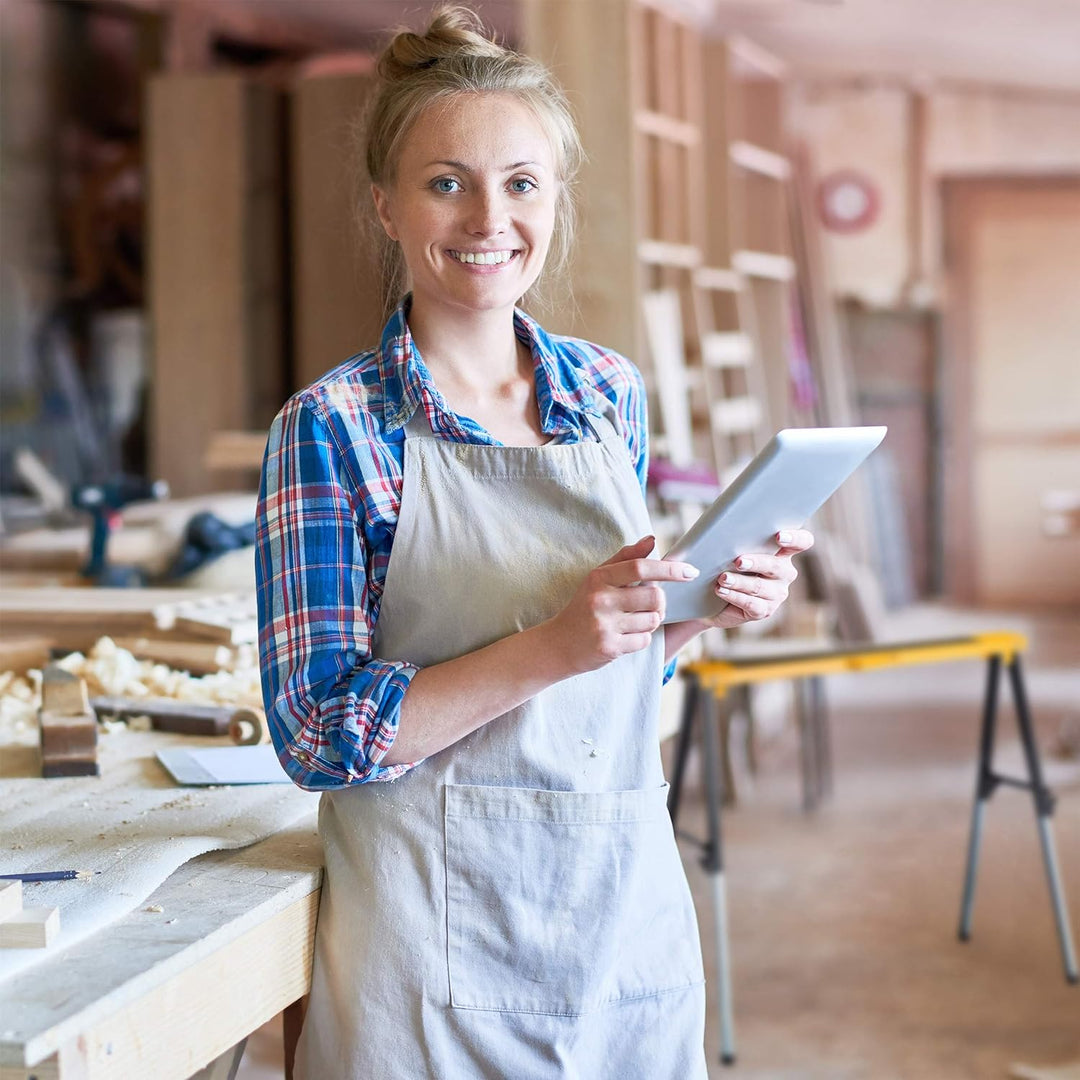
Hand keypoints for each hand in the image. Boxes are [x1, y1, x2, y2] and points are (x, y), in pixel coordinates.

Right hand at [542, 535, 698, 676]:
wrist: (559, 644)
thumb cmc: (584, 606)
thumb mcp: (598, 578)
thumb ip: (625, 557)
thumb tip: (652, 540)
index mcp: (599, 578)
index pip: (640, 567)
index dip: (669, 569)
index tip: (690, 571)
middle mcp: (601, 600)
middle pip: (654, 597)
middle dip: (660, 602)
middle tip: (652, 604)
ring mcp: (605, 625)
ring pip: (652, 620)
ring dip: (651, 620)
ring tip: (634, 620)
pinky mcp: (610, 647)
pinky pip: (644, 639)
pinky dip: (641, 637)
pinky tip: (626, 635)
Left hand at [695, 529, 814, 630]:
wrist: (712, 597)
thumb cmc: (724, 565)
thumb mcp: (732, 550)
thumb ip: (738, 539)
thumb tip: (725, 527)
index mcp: (782, 553)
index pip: (802, 542)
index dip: (796, 538)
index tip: (779, 536)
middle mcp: (784, 573)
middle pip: (777, 566)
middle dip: (757, 562)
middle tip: (738, 561)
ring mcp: (776, 594)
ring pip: (760, 587)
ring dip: (739, 582)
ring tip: (723, 578)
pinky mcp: (764, 610)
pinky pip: (751, 603)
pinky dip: (734, 596)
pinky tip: (722, 590)